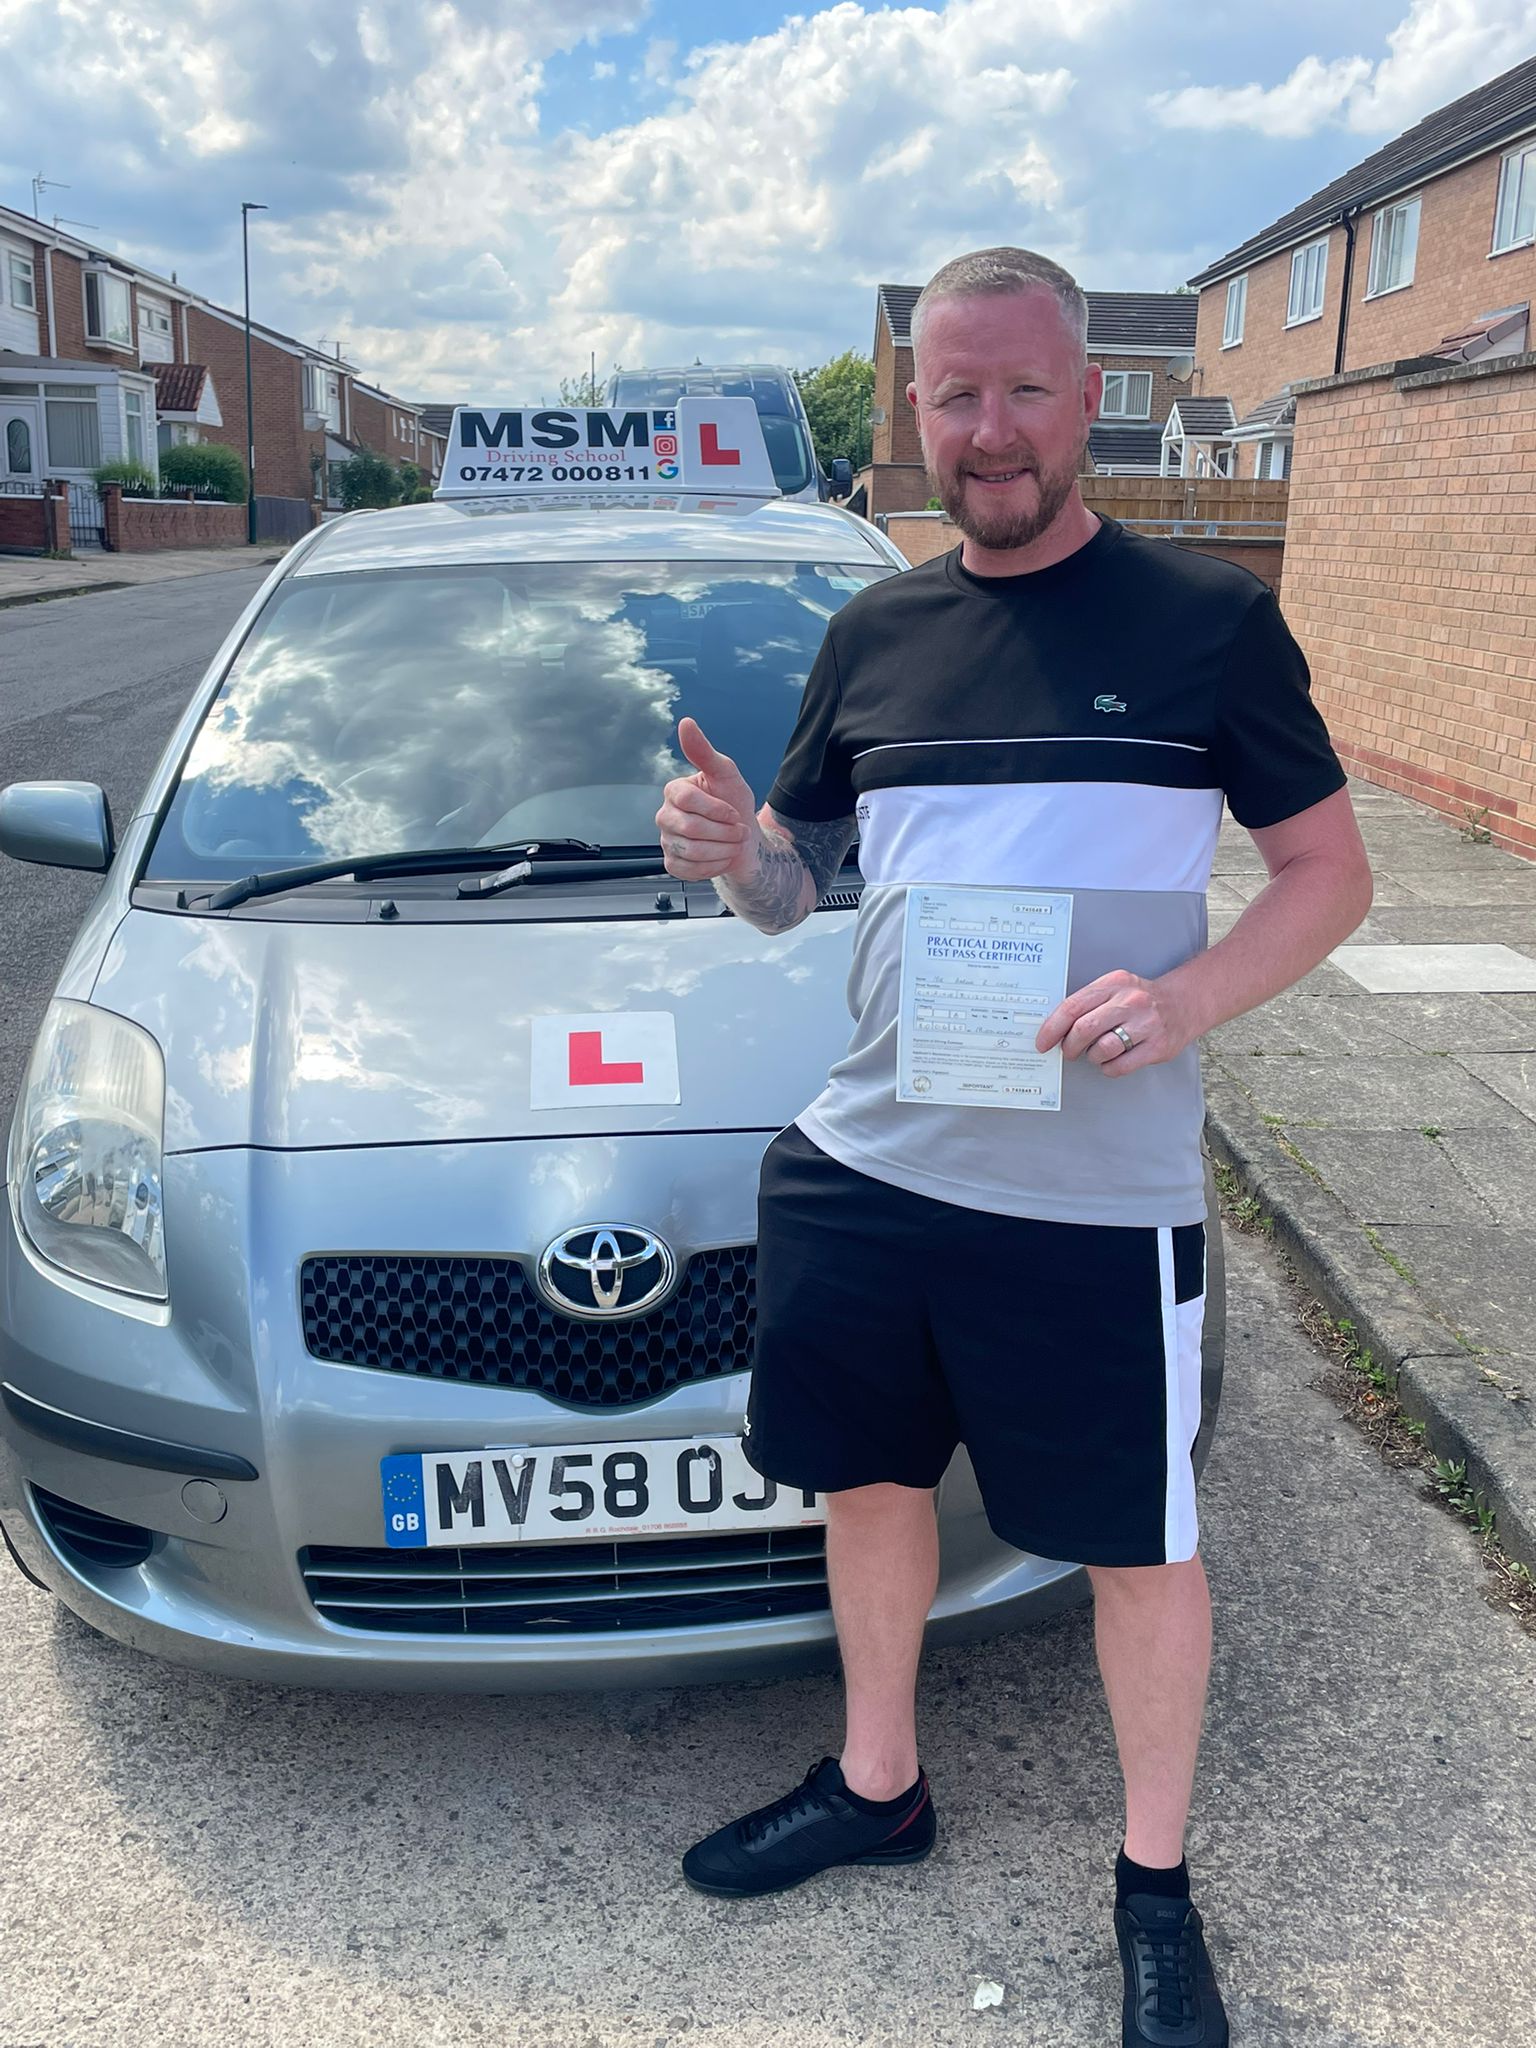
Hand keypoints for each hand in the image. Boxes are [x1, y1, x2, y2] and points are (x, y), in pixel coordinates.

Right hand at [656, 717, 757, 881]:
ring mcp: (666, 841)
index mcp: (674, 791)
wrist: (744, 840)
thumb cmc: (734, 804)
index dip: (717, 809)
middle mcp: (664, 815)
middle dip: (725, 833)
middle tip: (740, 831)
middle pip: (691, 829)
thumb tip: (686, 723)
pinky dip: (714, 866)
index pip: (688, 800)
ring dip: (723, 849)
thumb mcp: (726, 774)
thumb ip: (704, 752)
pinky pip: (690, 870)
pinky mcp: (672, 863)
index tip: (734, 812)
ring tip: (733, 843)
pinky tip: (721, 856)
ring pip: (693, 851)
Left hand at [1035, 968, 1195, 1075]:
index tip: (1043, 1042)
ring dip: (1092, 1057)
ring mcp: (1146, 1024)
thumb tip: (1055, 1029)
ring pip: (1102, 1049)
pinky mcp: (1157, 1047)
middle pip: (1084, 1029)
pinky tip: (1113, 1060)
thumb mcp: (1115, 988)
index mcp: (1114, 984)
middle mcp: (1130, 1001)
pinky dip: (1109, 1067)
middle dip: (1070, 1046)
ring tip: (1097, 1052)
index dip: (1052, 1028)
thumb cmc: (1142, 999)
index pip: (1073, 1006)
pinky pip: (1119, 1065)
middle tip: (1069, 1051)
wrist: (1185, 1002)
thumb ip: (1088, 1003)